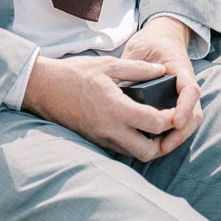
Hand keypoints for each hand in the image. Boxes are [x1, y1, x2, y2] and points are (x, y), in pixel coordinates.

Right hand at [22, 54, 176, 161]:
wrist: (43, 88)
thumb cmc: (75, 74)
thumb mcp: (108, 65)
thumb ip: (138, 69)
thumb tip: (161, 70)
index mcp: (117, 109)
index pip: (155, 124)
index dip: (171, 119)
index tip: (176, 110)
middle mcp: (110, 129)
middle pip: (148, 151)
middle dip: (163, 142)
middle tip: (168, 124)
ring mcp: (101, 138)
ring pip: (134, 154)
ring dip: (148, 144)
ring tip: (153, 126)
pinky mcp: (94, 141)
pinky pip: (120, 149)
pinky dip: (132, 143)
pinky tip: (134, 127)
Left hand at [121, 16, 203, 155]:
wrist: (160, 39)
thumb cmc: (149, 43)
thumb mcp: (139, 50)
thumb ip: (132, 66)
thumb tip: (121, 87)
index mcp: (180, 70)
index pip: (190, 90)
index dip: (185, 107)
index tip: (175, 122)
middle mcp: (186, 86)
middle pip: (194, 113)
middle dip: (182, 133)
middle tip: (164, 146)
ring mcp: (183, 97)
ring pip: (190, 122)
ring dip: (178, 138)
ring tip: (159, 150)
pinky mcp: (176, 105)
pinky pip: (180, 124)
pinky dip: (172, 136)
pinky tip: (156, 146)